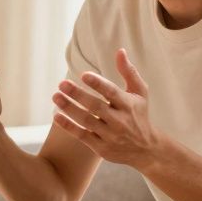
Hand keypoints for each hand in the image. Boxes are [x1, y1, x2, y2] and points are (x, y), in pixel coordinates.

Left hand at [52, 48, 164, 171]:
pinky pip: (82, 136)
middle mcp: (120, 121)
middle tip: (62, 84)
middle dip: (77, 95)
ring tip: (56, 96)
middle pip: (96, 107)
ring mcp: (110, 136)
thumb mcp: (140, 93)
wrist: (145, 149)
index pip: (112, 92)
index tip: (83, 74)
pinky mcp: (102, 148)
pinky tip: (56, 116)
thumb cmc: (139, 115)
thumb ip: (129, 72)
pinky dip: (69, 127)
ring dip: (69, 109)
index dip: (98, 84)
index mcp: (128, 105)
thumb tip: (120, 51)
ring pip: (86, 121)